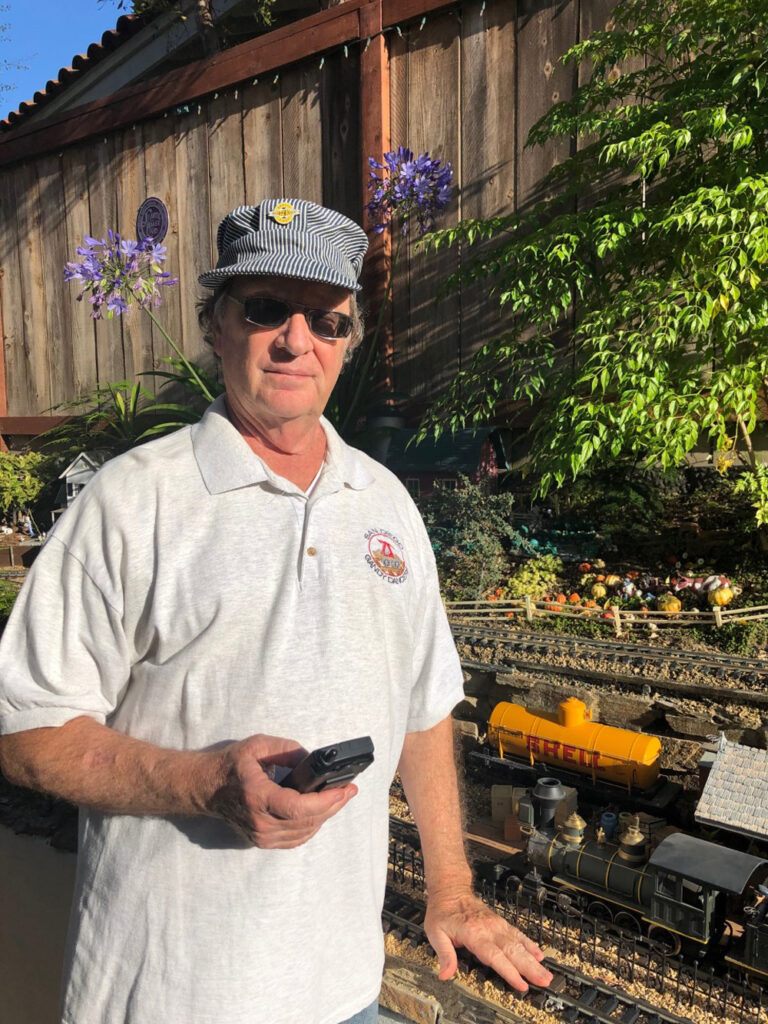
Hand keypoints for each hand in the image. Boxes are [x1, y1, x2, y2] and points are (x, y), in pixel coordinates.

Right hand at [207, 734, 355, 847]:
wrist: (205, 787)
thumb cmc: (231, 764)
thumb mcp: (258, 746)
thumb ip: (287, 750)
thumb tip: (313, 761)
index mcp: (257, 797)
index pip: (298, 808)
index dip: (325, 801)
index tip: (343, 790)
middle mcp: (259, 822)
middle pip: (307, 822)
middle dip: (333, 806)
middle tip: (350, 790)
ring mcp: (260, 836)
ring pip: (304, 833)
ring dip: (325, 816)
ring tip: (339, 798)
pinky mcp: (262, 841)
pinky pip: (295, 839)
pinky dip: (312, 826)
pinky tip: (321, 812)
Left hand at [424, 888, 552, 992]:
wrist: (450, 889)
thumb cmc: (442, 911)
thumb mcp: (435, 933)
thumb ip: (444, 954)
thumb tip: (445, 974)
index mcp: (474, 933)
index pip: (495, 956)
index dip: (509, 972)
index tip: (521, 984)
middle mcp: (489, 929)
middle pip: (513, 951)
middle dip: (530, 967)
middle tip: (544, 981)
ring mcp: (497, 925)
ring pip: (519, 944)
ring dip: (533, 959)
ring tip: (546, 973)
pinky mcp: (500, 923)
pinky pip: (518, 934)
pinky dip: (530, 945)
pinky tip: (539, 954)